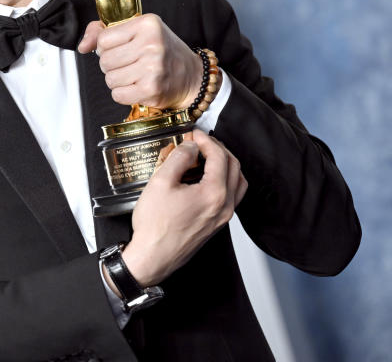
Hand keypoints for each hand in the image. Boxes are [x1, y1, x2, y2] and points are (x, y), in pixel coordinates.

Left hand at [77, 14, 202, 110]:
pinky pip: (117, 95)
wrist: (192, 76)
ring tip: (134, 75)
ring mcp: (152, 68)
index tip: (121, 48)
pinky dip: (123, 93)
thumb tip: (82, 46)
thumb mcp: (138, 31)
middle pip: (105, 60)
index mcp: (147, 24)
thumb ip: (104, 32)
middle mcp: (151, 44)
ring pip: (109, 79)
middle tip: (129, 63)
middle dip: (112, 65)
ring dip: (118, 80)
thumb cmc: (163, 51)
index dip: (106, 47)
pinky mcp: (151, 89)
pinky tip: (137, 86)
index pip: (103, 39)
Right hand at [119, 130, 247, 286]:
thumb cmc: (155, 226)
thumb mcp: (161, 182)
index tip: (192, 134)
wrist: (153, 257)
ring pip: (238, 182)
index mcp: (214, 193)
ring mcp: (223, 217)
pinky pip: (232, 196)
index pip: (219, 156)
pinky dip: (225, 180)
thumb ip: (179, 158)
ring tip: (206, 156)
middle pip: (234, 166)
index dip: (206, 140)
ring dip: (226, 164)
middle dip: (218, 149)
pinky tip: (206, 178)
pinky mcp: (216, 224)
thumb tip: (190, 146)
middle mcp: (224, 206)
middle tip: (199, 142)